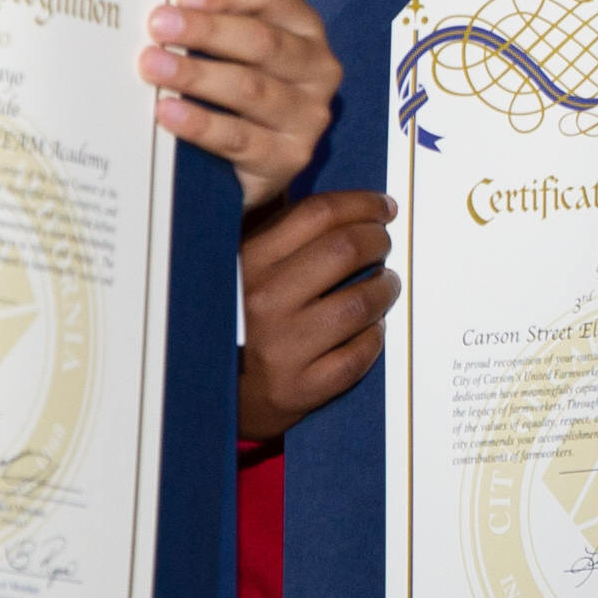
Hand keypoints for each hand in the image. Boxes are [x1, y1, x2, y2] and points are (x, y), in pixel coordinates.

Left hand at [145, 0, 338, 210]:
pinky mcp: (289, 156)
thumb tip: (162, 10)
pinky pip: (239, 138)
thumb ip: (214, 22)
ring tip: (152, 66)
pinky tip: (168, 113)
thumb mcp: (238, 48)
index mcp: (305, 28)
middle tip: (159, 26)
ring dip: (196, 75)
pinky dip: (200, 124)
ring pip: (250, 89)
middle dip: (206, 31)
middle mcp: (317, 68)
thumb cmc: (243, 86)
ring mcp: (308, 115)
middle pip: (262, 42)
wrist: (262, 157)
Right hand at [232, 191, 391, 441]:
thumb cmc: (239, 319)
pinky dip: (375, 335)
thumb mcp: (242, 267)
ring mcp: (282, 347)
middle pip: (345, 250)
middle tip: (384, 245)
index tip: (384, 207)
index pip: (318, 214)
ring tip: (385, 284)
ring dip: (385, 287)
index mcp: (247, 262)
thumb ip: (280, 233)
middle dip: (378, 241)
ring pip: (361, 302)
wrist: (212, 394)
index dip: (362, 204)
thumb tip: (346, 203)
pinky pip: (360, 353)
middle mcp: (262, 301)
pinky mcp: (301, 386)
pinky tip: (371, 326)